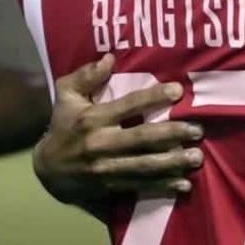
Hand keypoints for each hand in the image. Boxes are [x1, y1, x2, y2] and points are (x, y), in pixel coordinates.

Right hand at [33, 54, 204, 205]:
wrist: (47, 169)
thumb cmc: (63, 125)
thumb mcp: (66, 95)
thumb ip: (86, 76)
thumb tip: (110, 58)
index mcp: (93, 118)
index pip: (128, 105)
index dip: (153, 97)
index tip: (178, 91)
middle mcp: (100, 143)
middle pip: (141, 138)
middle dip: (172, 134)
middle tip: (197, 130)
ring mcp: (105, 168)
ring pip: (144, 165)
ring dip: (172, 162)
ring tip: (196, 157)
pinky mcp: (110, 186)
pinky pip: (139, 186)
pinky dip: (162, 186)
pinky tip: (183, 184)